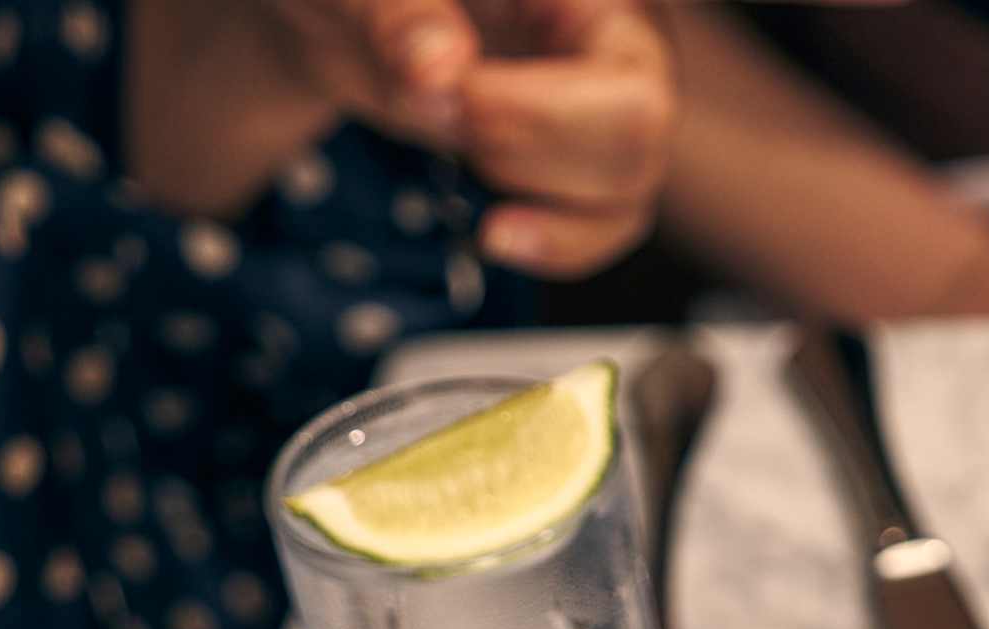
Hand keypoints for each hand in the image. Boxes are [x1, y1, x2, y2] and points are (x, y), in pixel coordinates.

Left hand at [252, 0, 678, 272]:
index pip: (624, 75)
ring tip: (459, 152)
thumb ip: (403, 16)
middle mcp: (619, 49)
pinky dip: (546, 246)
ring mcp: (604, 115)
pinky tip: (489, 232)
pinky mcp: (579, 168)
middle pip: (637, 139)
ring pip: (625, 195)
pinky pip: (599, 228)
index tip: (446, 94)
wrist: (351, 20)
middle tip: (446, 118)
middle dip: (529, 150)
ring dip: (533, 200)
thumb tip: (439, 73)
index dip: (537, 108)